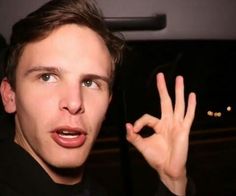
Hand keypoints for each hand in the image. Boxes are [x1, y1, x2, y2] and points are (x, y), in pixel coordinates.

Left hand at [126, 72, 195, 194]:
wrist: (167, 169)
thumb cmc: (156, 158)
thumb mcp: (142, 145)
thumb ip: (133, 136)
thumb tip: (127, 125)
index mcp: (159, 125)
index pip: (147, 117)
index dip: (139, 122)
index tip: (134, 130)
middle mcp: (168, 122)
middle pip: (166, 102)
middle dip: (163, 88)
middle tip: (160, 75)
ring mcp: (177, 125)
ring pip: (178, 105)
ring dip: (178, 91)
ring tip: (180, 78)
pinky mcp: (184, 130)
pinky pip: (188, 116)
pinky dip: (191, 106)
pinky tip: (192, 95)